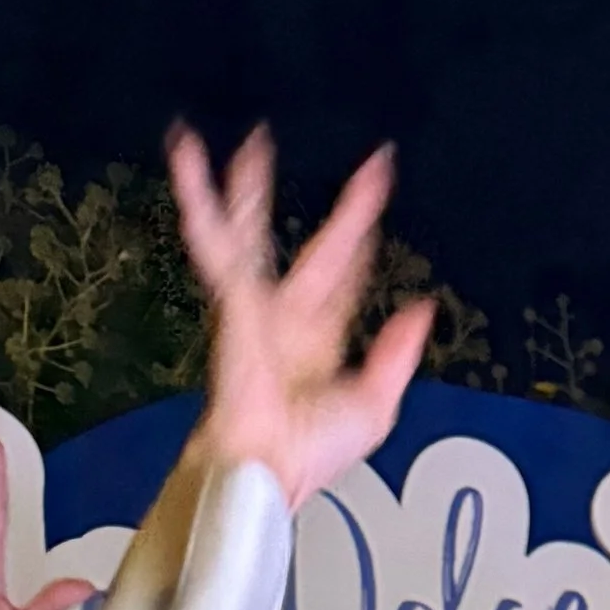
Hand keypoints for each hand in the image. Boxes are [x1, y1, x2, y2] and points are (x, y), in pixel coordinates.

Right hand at [168, 125, 432, 512]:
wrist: (266, 467)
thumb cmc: (309, 454)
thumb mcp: (374, 407)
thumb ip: (396, 356)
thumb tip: (422, 310)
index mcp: (319, 342)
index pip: (347, 281)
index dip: (365, 247)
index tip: (382, 213)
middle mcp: (287, 320)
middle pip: (319, 251)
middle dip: (344, 212)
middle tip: (369, 169)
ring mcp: (257, 306)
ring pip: (254, 234)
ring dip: (251, 189)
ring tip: (254, 142)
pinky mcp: (234, 298)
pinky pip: (215, 241)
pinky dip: (199, 199)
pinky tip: (188, 159)